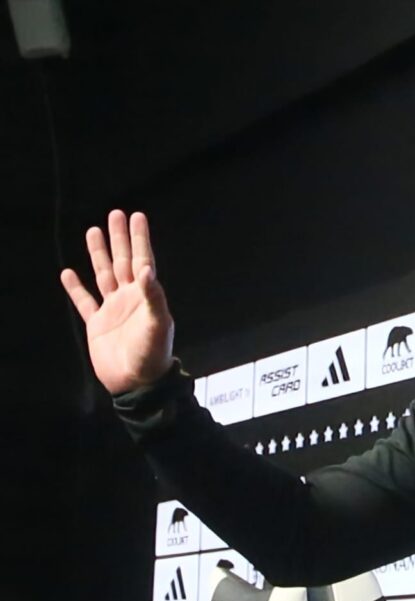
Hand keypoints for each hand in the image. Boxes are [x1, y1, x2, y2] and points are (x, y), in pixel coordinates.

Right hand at [60, 210, 174, 393]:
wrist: (137, 383)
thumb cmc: (152, 354)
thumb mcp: (156, 324)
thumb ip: (153, 296)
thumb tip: (146, 268)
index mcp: (146, 296)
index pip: (142, 260)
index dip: (139, 239)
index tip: (137, 217)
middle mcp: (130, 299)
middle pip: (122, 261)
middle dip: (118, 238)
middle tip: (115, 214)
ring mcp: (112, 310)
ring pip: (103, 275)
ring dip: (98, 254)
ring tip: (93, 231)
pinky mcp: (97, 325)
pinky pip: (84, 302)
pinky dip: (76, 288)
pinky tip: (68, 272)